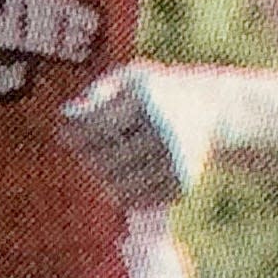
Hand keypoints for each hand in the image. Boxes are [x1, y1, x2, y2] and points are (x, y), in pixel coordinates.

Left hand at [58, 62, 219, 207]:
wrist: (214, 112)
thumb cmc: (160, 92)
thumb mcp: (132, 77)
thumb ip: (98, 92)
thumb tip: (67, 117)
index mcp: (148, 99)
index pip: (96, 125)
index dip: (73, 131)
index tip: (64, 130)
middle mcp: (163, 131)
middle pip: (104, 159)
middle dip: (87, 156)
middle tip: (85, 148)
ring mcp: (175, 161)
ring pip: (118, 185)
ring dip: (104, 177)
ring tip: (106, 162)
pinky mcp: (180, 184)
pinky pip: (137, 200)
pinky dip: (125, 192)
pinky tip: (129, 174)